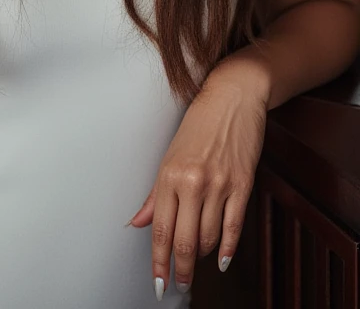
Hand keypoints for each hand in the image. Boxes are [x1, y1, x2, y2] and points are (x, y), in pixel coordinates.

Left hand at [126, 61, 267, 298]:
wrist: (233, 96)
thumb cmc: (199, 122)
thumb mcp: (169, 155)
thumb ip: (155, 195)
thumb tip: (137, 223)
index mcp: (169, 174)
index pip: (160, 229)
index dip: (158, 262)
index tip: (158, 282)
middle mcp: (193, 182)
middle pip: (184, 240)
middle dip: (180, 270)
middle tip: (179, 284)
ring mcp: (220, 184)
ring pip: (208, 238)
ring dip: (201, 256)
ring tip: (195, 259)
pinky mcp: (243, 185)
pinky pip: (234, 227)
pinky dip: (227, 249)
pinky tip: (221, 259)